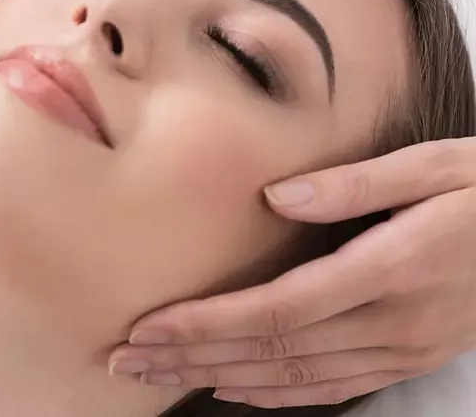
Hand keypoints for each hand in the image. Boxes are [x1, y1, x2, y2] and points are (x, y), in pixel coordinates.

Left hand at [109, 138, 475, 407]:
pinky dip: (276, 394)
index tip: (148, 327)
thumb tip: (276, 196)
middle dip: (192, 358)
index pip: (277, 310)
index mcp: (392, 269)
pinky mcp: (411, 357)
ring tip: (159, 376)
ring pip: (296, 378)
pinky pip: (333, 387)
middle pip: (273, 352)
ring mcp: (404, 348)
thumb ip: (354, 184)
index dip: (207, 324)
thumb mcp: (435, 166)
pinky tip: (232, 391)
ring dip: (219, 379)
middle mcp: (394, 322)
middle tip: (124, 360)